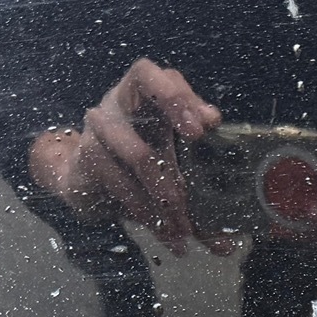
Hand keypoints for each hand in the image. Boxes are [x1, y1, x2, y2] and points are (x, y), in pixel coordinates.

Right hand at [31, 58, 224, 254]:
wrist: (86, 187)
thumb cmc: (138, 170)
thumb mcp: (172, 172)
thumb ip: (200, 191)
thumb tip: (229, 241)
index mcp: (146, 95)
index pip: (161, 75)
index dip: (182, 94)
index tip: (207, 123)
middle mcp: (121, 101)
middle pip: (144, 81)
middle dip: (176, 107)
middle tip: (198, 136)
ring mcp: (100, 126)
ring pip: (140, 155)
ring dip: (167, 195)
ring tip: (184, 229)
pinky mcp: (88, 158)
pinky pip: (122, 186)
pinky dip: (148, 214)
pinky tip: (164, 233)